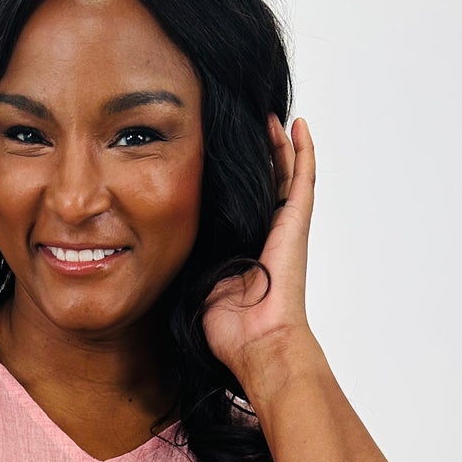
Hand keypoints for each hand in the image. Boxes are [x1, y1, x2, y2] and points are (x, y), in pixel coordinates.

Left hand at [201, 114, 320, 393]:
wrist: (258, 344)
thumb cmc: (227, 330)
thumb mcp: (195, 286)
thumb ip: (187, 263)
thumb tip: (159, 245)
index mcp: (245, 249)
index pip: (240, 207)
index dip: (232, 184)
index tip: (218, 160)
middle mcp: (267, 235)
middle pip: (265, 186)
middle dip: (256, 158)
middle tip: (245, 128)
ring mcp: (285, 228)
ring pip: (284, 174)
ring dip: (278, 145)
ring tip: (268, 117)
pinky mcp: (296, 223)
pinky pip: (302, 178)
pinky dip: (302, 150)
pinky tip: (298, 125)